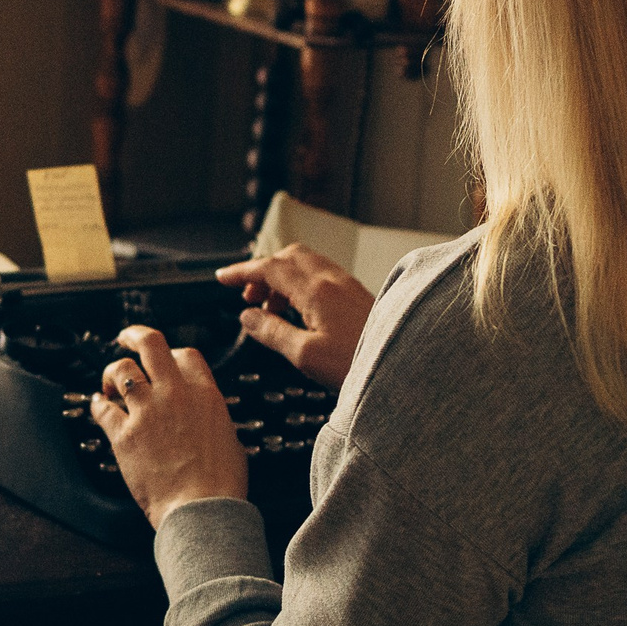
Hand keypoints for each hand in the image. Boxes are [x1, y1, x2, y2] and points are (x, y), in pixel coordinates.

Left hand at [92, 326, 247, 530]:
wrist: (202, 510)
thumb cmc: (221, 483)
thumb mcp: (229, 437)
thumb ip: (209, 416)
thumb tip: (201, 414)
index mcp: (204, 394)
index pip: (185, 354)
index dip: (171, 353)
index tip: (163, 358)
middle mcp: (174, 394)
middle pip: (150, 343)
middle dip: (133, 335)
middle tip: (124, 338)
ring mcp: (147, 412)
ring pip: (120, 370)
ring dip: (111, 373)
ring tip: (110, 384)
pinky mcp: (123, 435)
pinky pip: (102, 408)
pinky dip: (97, 404)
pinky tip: (98, 405)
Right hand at [217, 244, 375, 389]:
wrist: (404, 367)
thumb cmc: (359, 364)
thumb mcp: (306, 355)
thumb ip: (273, 332)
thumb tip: (247, 318)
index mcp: (315, 290)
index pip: (269, 268)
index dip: (242, 271)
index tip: (222, 278)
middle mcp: (332, 280)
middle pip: (287, 257)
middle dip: (262, 271)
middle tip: (247, 296)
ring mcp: (346, 284)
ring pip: (304, 264)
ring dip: (281, 277)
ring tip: (271, 308)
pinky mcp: (356, 294)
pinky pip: (320, 275)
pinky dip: (300, 284)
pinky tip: (300, 310)